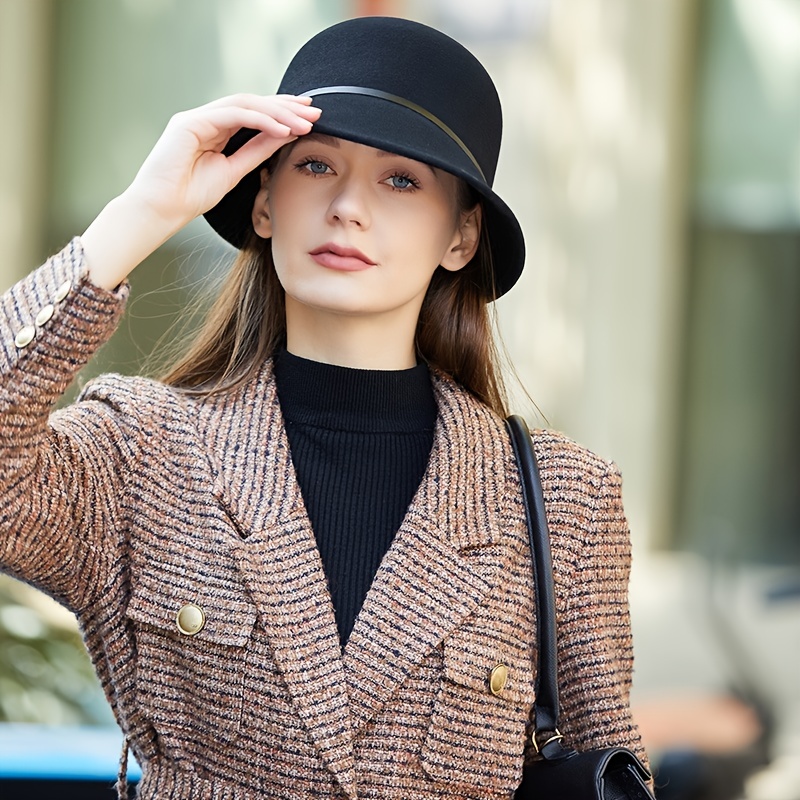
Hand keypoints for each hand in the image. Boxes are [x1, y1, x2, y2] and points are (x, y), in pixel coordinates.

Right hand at [82, 94, 320, 288]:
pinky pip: (233, 115)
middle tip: (316, 111)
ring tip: (304, 122)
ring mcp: (196, 117)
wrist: (161, 210)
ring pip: (245, 104)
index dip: (282, 114)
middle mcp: (206, 118)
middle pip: (252, 103)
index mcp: (215, 129)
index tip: (309, 119)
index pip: (254, 114)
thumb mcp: (234, 171)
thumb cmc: (191, 196)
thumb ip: (256, 152)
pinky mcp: (189, 122)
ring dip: (278, 112)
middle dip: (286, 107)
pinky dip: (260, 120)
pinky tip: (282, 129)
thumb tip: (284, 137)